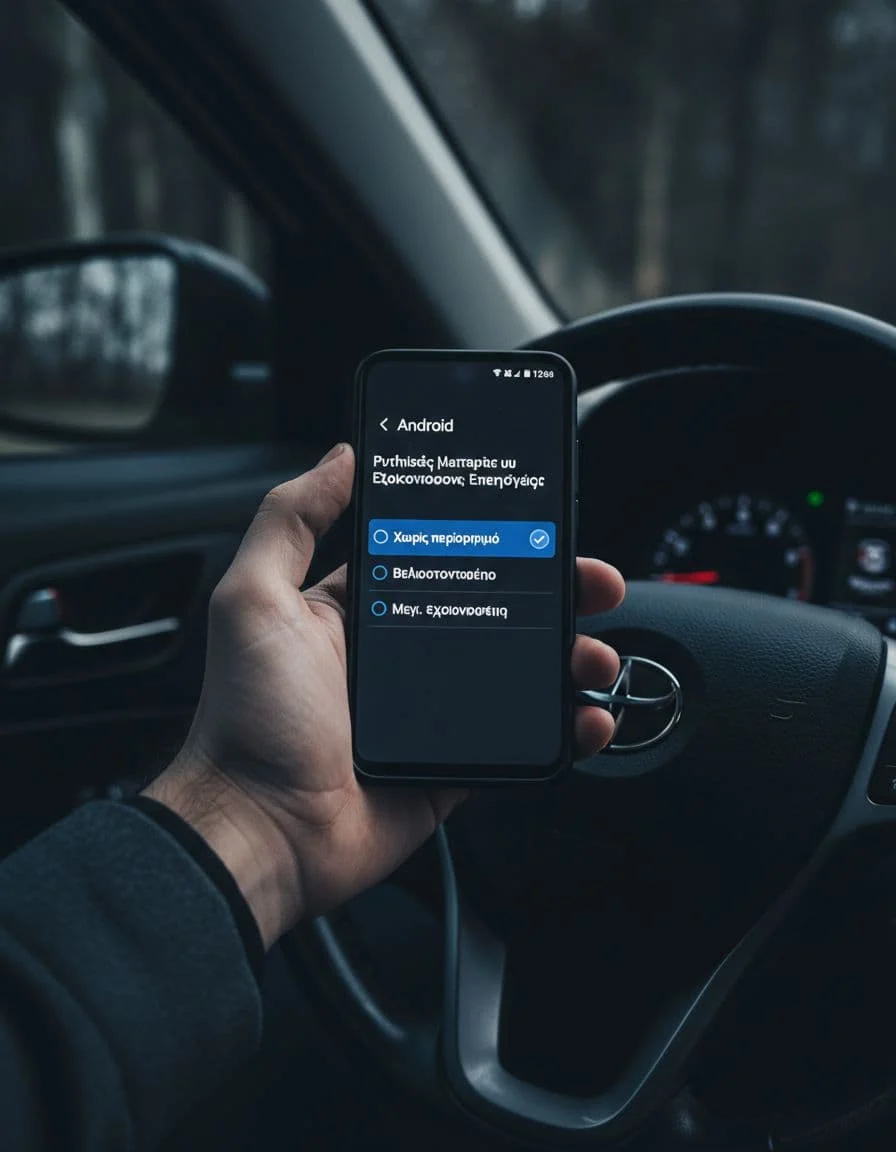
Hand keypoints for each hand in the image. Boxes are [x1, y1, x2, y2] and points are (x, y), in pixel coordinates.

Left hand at [146, 444, 624, 946]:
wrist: (260, 832)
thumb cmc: (247, 719)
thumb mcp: (255, 599)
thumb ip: (291, 520)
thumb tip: (341, 456)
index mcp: (362, 608)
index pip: (445, 554)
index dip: (496, 536)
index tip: (539, 519)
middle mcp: (402, 654)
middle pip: (500, 608)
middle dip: (555, 592)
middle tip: (593, 584)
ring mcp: (433, 713)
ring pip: (523, 672)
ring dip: (571, 658)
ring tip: (596, 655)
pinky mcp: (455, 765)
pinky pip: (523, 740)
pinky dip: (565, 729)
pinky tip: (587, 717)